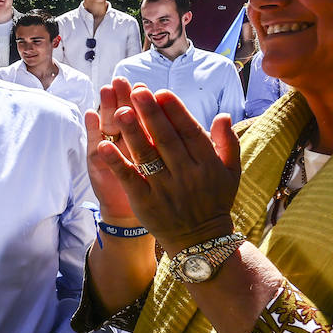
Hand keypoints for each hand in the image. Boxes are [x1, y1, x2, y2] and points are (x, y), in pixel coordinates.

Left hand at [95, 83, 240, 250]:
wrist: (201, 241)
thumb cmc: (214, 200)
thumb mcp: (230, 172)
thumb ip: (227, 142)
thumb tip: (223, 114)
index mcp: (207, 164)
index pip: (189, 132)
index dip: (176, 111)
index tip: (161, 92)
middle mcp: (187, 174)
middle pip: (166, 139)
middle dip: (151, 114)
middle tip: (137, 91)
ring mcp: (165, 189)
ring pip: (147, 156)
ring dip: (133, 133)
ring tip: (120, 111)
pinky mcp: (145, 202)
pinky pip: (129, 179)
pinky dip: (116, 163)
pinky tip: (102, 146)